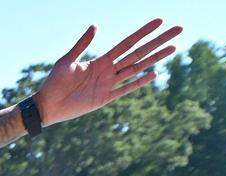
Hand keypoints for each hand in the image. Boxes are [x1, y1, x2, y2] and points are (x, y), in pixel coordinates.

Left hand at [34, 19, 180, 125]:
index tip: (159, 20)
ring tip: (173, 48)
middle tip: (178, 30)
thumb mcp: (67, 60)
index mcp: (100, 60)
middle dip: (158, 42)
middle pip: (139, 53)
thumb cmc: (53, 82)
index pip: (128, 43)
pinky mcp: (105, 99)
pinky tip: (154, 74)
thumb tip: (96, 25)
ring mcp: (108, 85)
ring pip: (137, 69)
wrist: (47, 105)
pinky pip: (125, 89)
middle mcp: (108, 71)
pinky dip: (139, 82)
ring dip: (155, 58)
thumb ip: (82, 44)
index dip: (143, 32)